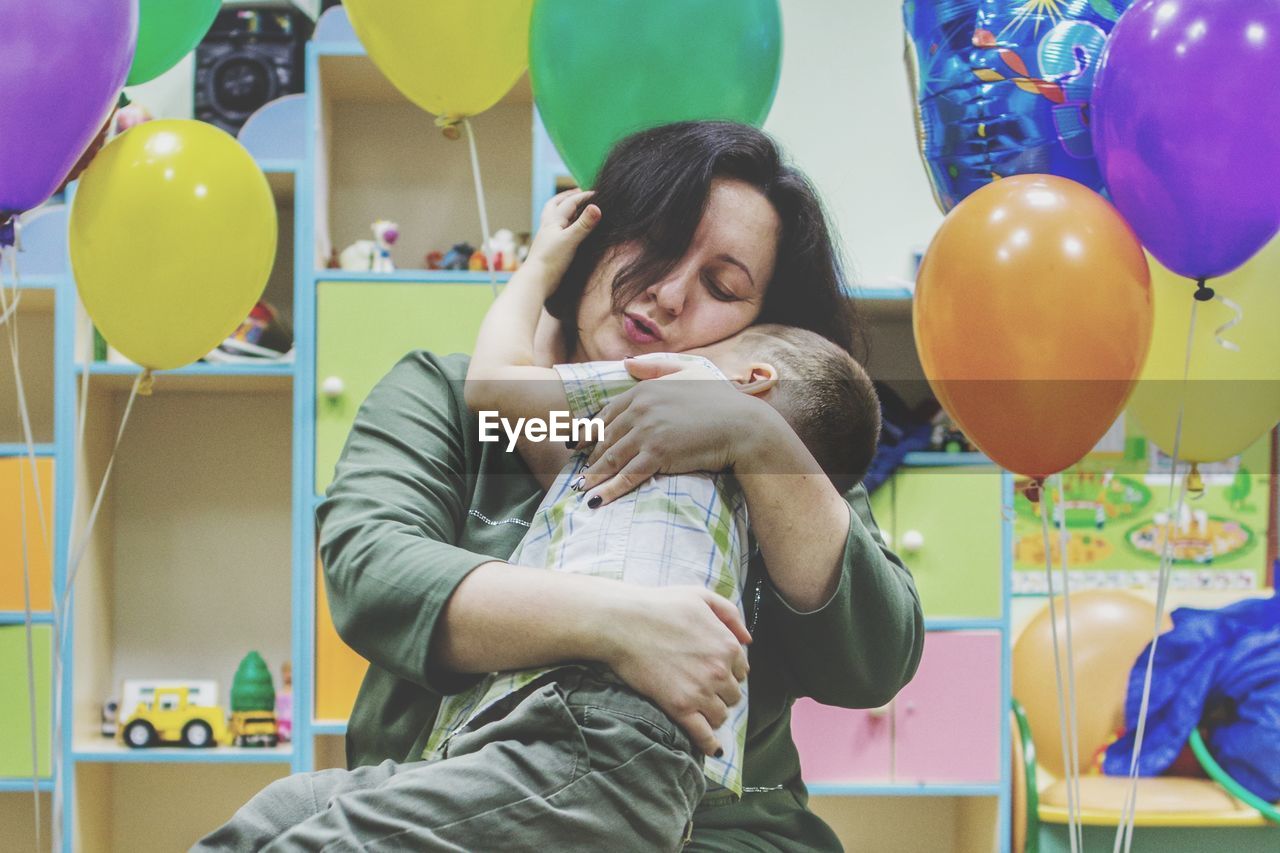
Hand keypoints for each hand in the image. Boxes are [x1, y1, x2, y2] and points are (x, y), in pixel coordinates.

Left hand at [525, 188, 599, 281]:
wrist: (536, 281)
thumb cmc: (551, 260)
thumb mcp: (570, 240)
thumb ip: (584, 224)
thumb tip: (596, 207)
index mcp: (553, 220)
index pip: (570, 202)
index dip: (584, 196)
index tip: (598, 193)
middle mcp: (548, 226)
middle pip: (555, 204)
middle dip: (567, 197)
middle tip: (579, 193)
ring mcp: (547, 237)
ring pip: (553, 217)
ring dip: (562, 209)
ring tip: (572, 209)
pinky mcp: (549, 248)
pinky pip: (555, 230)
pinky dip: (563, 225)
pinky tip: (568, 230)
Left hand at [578, 357, 762, 506]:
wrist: (744, 426)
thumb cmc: (721, 400)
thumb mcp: (688, 372)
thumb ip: (656, 367)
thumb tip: (627, 364)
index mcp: (644, 390)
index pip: (607, 413)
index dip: (592, 431)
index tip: (581, 444)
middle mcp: (640, 408)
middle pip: (605, 436)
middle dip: (591, 456)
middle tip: (581, 470)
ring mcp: (648, 431)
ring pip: (611, 457)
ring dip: (594, 475)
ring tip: (582, 488)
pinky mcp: (657, 454)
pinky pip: (626, 475)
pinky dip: (607, 490)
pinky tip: (595, 500)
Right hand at [600, 585, 750, 756]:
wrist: (623, 622)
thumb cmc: (659, 605)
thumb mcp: (700, 596)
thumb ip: (729, 614)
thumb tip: (748, 640)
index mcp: (727, 645)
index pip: (741, 670)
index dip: (728, 671)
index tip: (713, 671)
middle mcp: (720, 671)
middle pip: (733, 695)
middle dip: (721, 692)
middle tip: (702, 688)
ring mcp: (701, 692)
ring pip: (721, 715)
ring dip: (713, 713)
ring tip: (699, 708)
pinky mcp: (680, 708)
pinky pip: (703, 734)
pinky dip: (709, 743)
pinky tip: (710, 747)